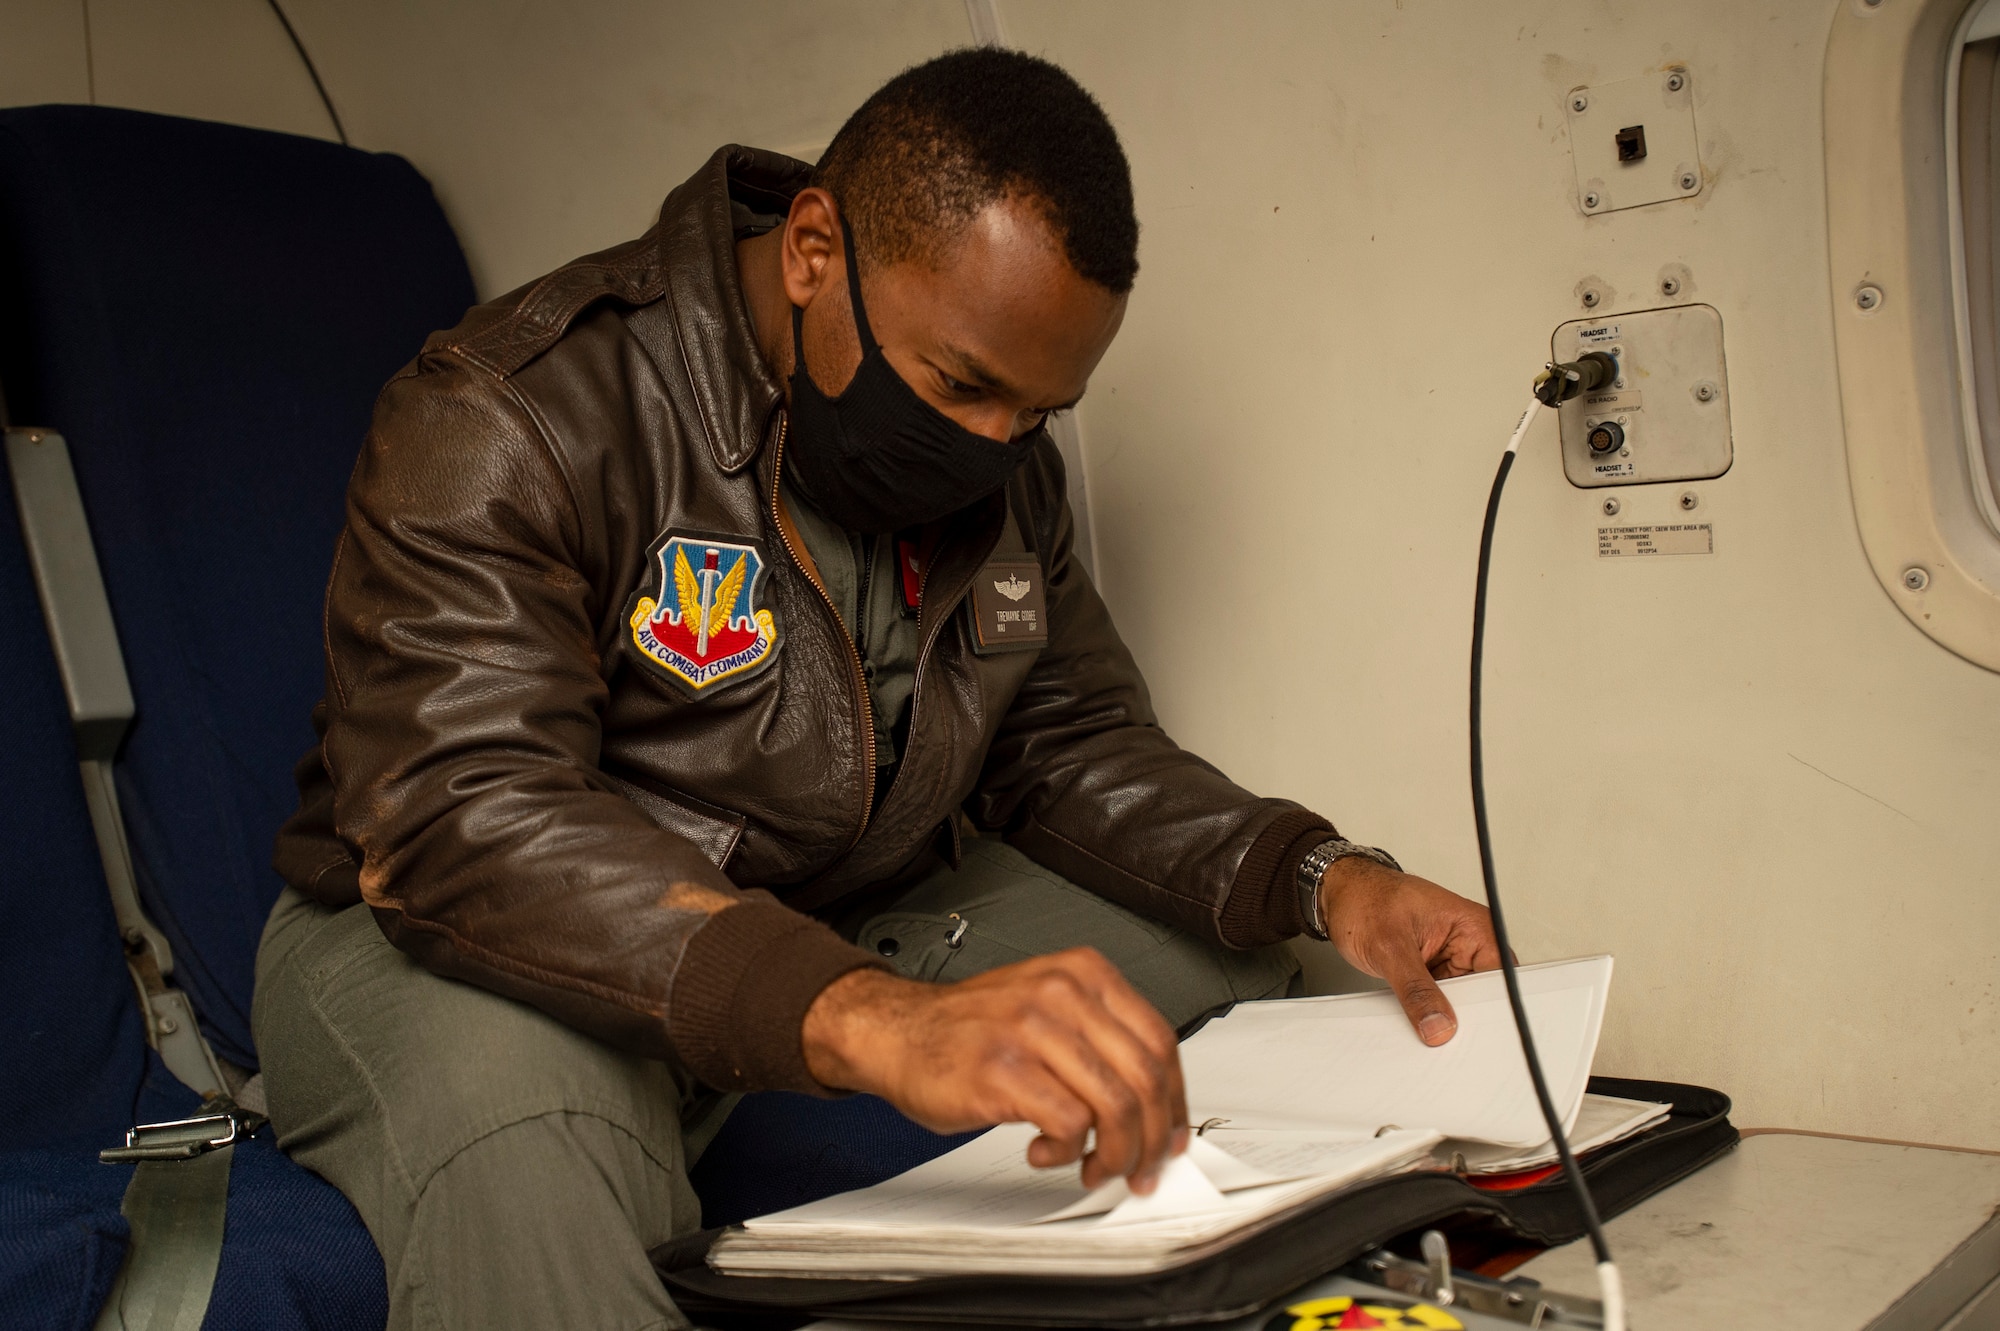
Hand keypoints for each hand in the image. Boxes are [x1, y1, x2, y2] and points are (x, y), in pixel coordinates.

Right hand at [801, 948, 1187, 1191]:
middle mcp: (1063, 993)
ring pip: (1115, 1106)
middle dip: (1151, 1139)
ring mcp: (1032, 1029)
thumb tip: (1152, 1101)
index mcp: (1083, 973)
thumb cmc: (970, 1028)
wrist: (896, 1031)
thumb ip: (1100, 1041)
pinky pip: (1069, 1124)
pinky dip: (1067, 1151)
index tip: (1170, 1134)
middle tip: (1139, 1167)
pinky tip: (1048, 1151)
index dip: (1174, 1101)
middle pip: (1146, 1078)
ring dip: (1114, 1154)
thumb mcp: (1048, 1008)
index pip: (1161, 1041)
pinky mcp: (1003, 1070)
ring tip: (1093, 1166)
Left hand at [1319, 858, 1501, 1046]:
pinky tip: (1421, 1025)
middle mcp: (1468, 944)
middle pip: (1485, 996)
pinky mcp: (1432, 973)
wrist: (1338, 894)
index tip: (1477, 1032)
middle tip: (1448, 1035)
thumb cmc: (1364, 898)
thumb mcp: (1389, 947)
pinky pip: (1440, 1002)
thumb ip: (1415, 990)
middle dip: (1468, 1018)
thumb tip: (1439, 1025)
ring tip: (1431, 1032)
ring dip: (1446, 1019)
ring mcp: (1450, 960)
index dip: (1494, 1008)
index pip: (1502, 977)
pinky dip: (1430, 1014)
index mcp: (1473, 927)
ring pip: (1461, 1003)